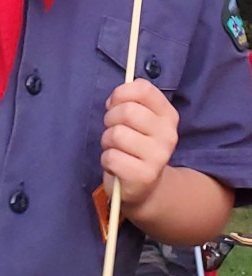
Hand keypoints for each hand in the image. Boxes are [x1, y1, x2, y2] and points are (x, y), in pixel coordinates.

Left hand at [101, 78, 178, 210]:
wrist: (145, 186)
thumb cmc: (134, 145)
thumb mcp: (137, 120)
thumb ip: (128, 101)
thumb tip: (114, 99)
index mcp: (168, 115)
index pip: (143, 89)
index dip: (121, 93)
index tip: (115, 104)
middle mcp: (169, 134)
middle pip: (127, 111)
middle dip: (110, 119)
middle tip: (113, 130)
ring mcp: (159, 156)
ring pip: (116, 134)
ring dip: (107, 141)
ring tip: (115, 149)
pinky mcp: (145, 176)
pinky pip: (111, 157)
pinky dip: (106, 161)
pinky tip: (116, 165)